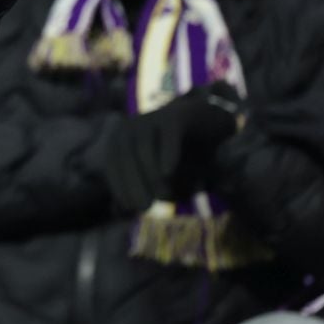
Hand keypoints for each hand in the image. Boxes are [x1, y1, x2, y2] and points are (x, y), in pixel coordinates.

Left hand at [102, 81, 243, 212]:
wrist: (211, 127)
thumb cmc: (182, 156)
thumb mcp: (163, 177)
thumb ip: (145, 189)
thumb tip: (121, 208)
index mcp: (124, 137)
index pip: (113, 161)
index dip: (118, 184)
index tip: (130, 206)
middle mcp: (134, 125)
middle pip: (125, 154)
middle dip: (132, 182)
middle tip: (144, 206)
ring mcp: (154, 117)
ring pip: (143, 145)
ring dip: (149, 172)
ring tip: (161, 195)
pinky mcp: (176, 114)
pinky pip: (167, 133)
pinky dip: (166, 153)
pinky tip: (167, 172)